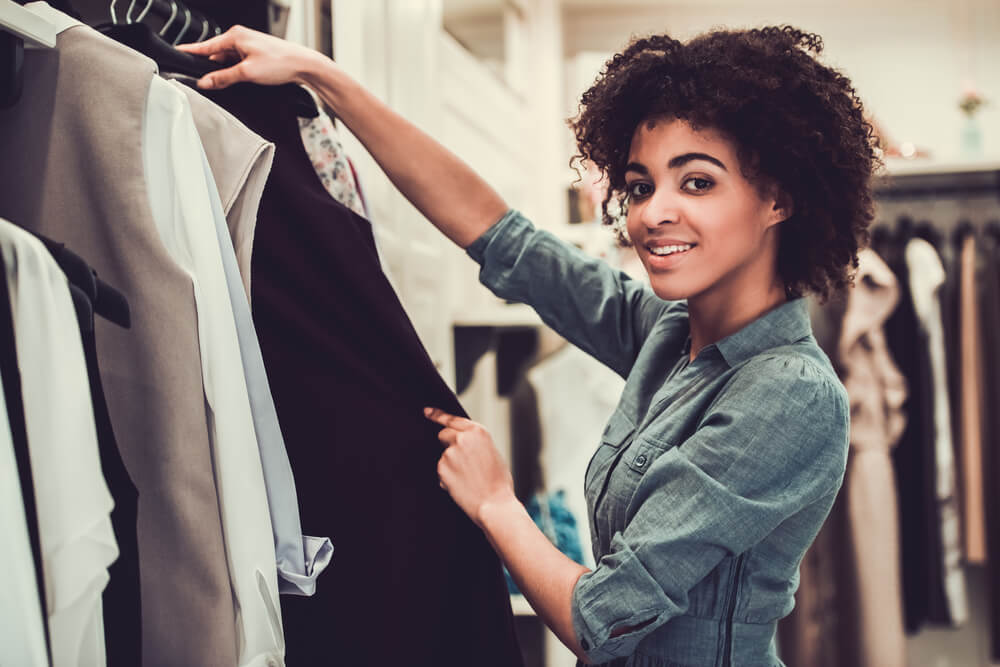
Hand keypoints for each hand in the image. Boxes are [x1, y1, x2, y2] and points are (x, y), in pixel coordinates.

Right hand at [175, 25, 326, 89]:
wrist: (303, 65)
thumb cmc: (280, 63)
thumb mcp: (247, 72)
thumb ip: (224, 78)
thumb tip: (205, 82)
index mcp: (234, 36)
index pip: (204, 46)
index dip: (189, 52)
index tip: (175, 53)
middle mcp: (239, 38)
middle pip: (214, 55)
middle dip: (210, 68)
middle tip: (205, 82)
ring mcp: (247, 46)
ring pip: (226, 61)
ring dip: (224, 72)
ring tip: (229, 83)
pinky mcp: (254, 55)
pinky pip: (236, 64)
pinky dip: (234, 72)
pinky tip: (238, 81)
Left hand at [424, 407, 515, 527]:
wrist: (494, 504)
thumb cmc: (498, 482)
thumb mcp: (493, 453)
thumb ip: (476, 443)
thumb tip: (464, 444)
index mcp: (478, 432)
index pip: (452, 419)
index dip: (437, 415)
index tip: (427, 412)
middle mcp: (462, 438)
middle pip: (443, 435)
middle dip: (448, 444)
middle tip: (460, 460)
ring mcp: (450, 453)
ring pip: (444, 456)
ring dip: (450, 465)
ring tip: (469, 479)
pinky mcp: (441, 468)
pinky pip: (441, 471)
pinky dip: (448, 478)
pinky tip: (462, 486)